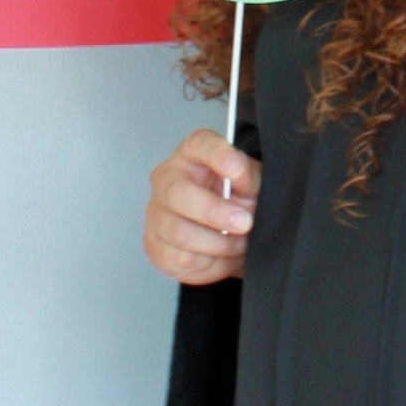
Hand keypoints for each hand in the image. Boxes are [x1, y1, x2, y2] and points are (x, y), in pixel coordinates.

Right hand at [143, 130, 260, 285]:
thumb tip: (240, 177)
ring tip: (238, 243)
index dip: (218, 154)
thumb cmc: (233, 198)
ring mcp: (156, 212)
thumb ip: (248, 177)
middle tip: (244, 223)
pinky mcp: (154, 244)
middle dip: (214, 212)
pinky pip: (179, 258)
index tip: (237, 169)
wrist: (224, 234)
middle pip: (177, 192)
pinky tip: (219, 255)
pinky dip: (207, 262)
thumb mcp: (251, 183)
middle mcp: (167, 179)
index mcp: (192, 155)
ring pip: (179, 231)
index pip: (199, 144)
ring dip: (217, 243)